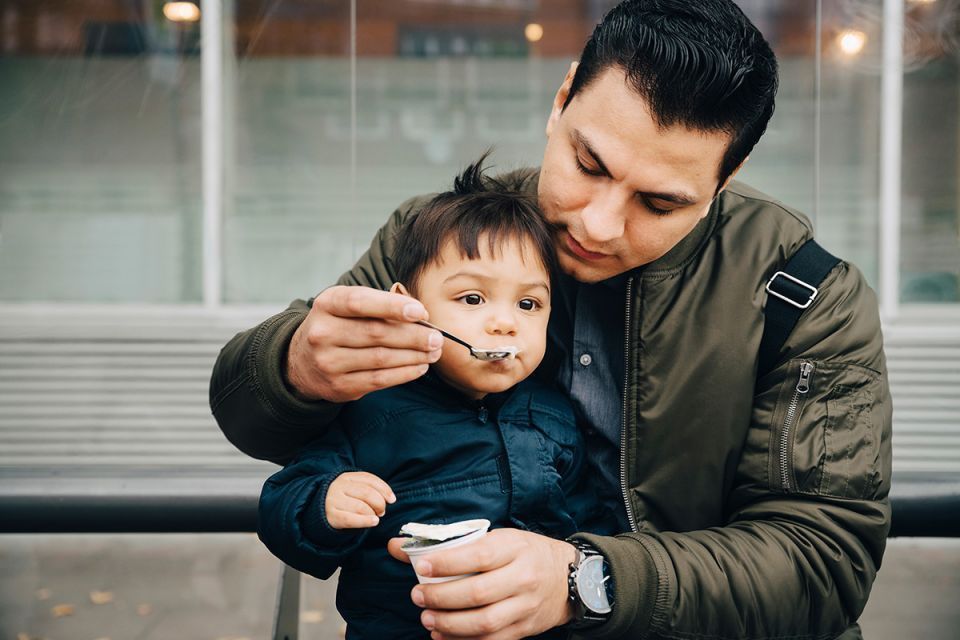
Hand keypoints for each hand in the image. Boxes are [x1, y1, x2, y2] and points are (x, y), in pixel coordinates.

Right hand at [286, 286, 443, 401]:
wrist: (302, 362)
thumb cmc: (337, 326)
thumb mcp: (346, 306)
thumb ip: (378, 305)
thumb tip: (420, 316)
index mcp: (327, 304)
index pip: (360, 302)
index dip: (392, 307)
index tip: (420, 312)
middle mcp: (323, 333)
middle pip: (376, 333)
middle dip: (413, 336)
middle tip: (437, 337)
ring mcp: (329, 362)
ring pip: (381, 359)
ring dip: (414, 356)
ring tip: (434, 352)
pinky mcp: (339, 386)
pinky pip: (379, 379)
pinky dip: (404, 373)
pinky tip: (420, 366)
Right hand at [325, 471, 395, 528]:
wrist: (319, 510)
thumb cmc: (344, 499)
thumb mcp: (353, 489)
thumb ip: (370, 489)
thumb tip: (390, 498)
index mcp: (347, 477)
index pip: (370, 479)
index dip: (384, 489)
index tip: (392, 499)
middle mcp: (339, 486)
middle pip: (367, 493)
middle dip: (379, 503)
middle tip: (382, 511)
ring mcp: (334, 500)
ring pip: (360, 506)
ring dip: (373, 513)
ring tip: (376, 517)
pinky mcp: (331, 515)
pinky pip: (351, 519)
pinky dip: (365, 521)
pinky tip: (373, 522)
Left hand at [387, 529, 576, 638]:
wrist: (570, 577)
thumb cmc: (525, 553)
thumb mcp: (497, 538)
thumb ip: (451, 543)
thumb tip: (398, 546)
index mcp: (514, 548)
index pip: (479, 556)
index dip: (448, 563)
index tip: (421, 567)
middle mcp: (523, 577)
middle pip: (479, 592)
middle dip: (442, 598)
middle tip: (417, 597)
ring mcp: (525, 606)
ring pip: (485, 622)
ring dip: (450, 624)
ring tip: (427, 619)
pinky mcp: (525, 629)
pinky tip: (442, 637)